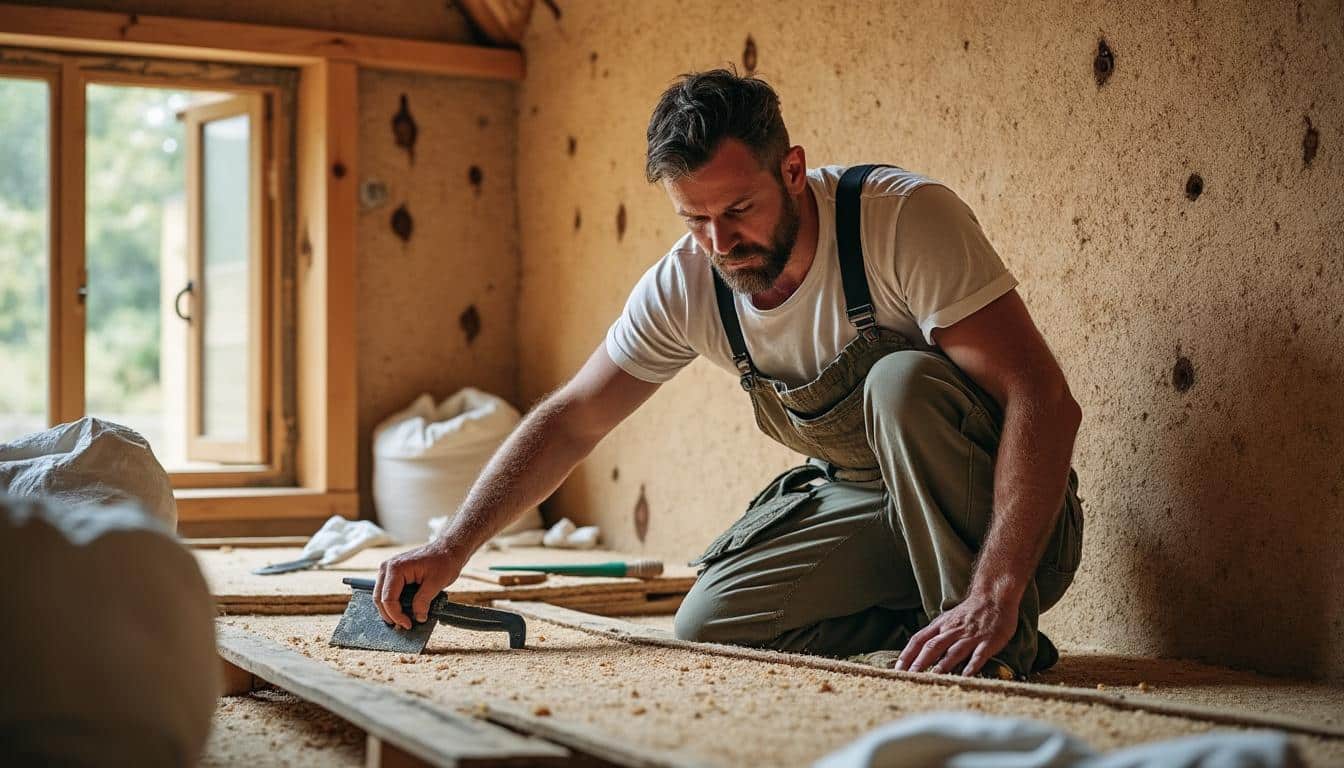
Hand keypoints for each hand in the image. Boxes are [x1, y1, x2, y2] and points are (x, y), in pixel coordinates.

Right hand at [374, 539, 467, 629]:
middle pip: (379, 599)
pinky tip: (402, 611)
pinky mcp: (392, 574)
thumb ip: (424, 601)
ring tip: (403, 621)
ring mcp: (388, 570)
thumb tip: (418, 618)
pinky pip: (386, 592)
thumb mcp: (436, 582)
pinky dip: (392, 603)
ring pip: (380, 596)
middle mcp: (387, 568)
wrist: (447, 549)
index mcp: (396, 568)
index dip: (396, 615)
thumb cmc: (443, 561)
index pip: (388, 598)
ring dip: (390, 610)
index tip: (408, 625)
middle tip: (404, 626)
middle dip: (390, 615)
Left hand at [894, 593, 1016, 676]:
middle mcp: (953, 631)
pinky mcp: (988, 641)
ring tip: (933, 678)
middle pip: (932, 646)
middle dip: (920, 662)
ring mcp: (970, 636)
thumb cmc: (969, 612)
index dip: (907, 655)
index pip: (918, 640)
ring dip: (943, 665)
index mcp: (940, 626)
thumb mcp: (947, 620)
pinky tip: (966, 677)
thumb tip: (917, 654)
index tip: (897, 669)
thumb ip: (934, 635)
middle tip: (910, 677)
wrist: (994, 596)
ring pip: (953, 651)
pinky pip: (978, 655)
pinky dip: (971, 666)